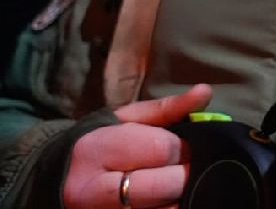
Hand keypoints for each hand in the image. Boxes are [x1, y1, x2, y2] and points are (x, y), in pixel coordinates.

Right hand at [62, 84, 211, 208]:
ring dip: (179, 197)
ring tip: (173, 185)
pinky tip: (168, 200)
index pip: (161, 149)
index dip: (180, 147)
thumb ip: (167, 107)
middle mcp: (92, 190)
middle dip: (183, 174)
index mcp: (96, 150)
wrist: (57, 182)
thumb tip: (205, 91)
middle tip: (183, 168)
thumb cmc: (100, 145)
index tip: (178, 147)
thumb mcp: (127, 120)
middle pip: (164, 185)